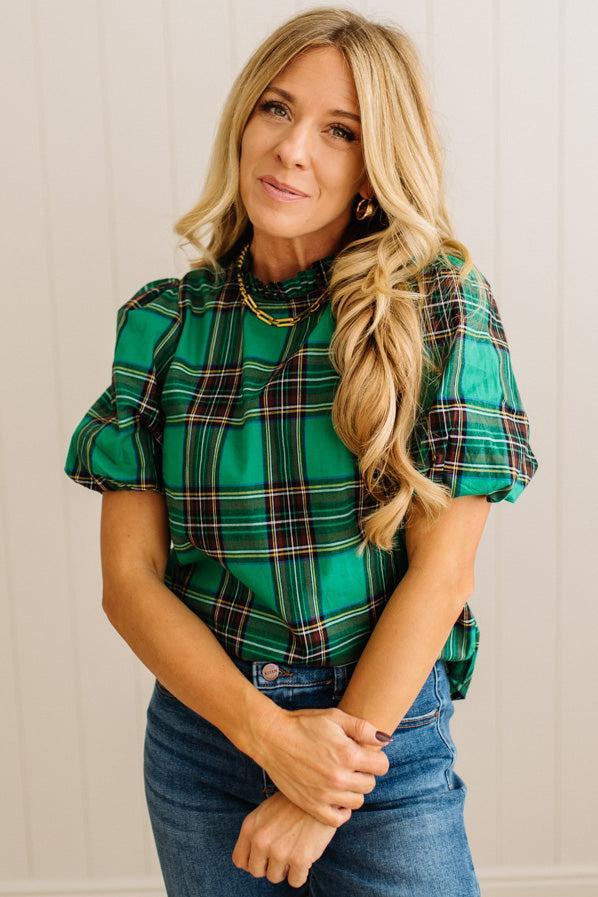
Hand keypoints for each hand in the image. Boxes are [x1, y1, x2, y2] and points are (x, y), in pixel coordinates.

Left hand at [231, 789, 338, 888]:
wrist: (320, 794)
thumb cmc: (293, 802)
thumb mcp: (266, 811)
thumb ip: (256, 832)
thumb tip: (251, 856)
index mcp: (250, 827)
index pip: (240, 860)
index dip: (253, 861)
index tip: (264, 857)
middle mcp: (261, 841)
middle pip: (256, 872)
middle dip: (269, 866)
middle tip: (282, 852)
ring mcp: (279, 851)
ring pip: (275, 878)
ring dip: (285, 869)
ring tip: (295, 850)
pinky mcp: (299, 859)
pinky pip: (295, 881)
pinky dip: (301, 873)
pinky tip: (306, 856)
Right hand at [257, 706, 390, 826]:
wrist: (272, 738)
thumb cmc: (304, 724)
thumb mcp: (335, 718)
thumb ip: (363, 728)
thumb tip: (385, 740)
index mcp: (348, 754)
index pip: (382, 766)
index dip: (377, 758)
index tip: (366, 754)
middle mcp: (339, 778)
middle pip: (370, 785)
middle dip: (365, 773)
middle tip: (351, 764)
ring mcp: (325, 794)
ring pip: (357, 802)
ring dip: (354, 790)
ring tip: (342, 778)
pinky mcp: (311, 805)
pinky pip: (337, 819)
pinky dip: (341, 811)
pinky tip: (336, 797)